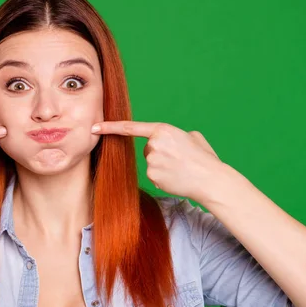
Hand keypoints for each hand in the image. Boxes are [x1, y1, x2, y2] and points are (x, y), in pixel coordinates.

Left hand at [91, 121, 223, 201]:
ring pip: (151, 163)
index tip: (95, 127)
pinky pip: (154, 175)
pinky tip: (177, 178)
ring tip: (181, 169)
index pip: (131, 127)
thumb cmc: (204, 158)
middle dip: (159, 153)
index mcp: (163, 130)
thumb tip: (169, 141)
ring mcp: (152, 161)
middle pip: (147, 149)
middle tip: (179, 159)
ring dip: (162, 166)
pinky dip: (164, 177)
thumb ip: (176, 135)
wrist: (210, 179)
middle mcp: (154, 144)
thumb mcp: (192, 137)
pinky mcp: (152, 176)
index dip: (110, 127)